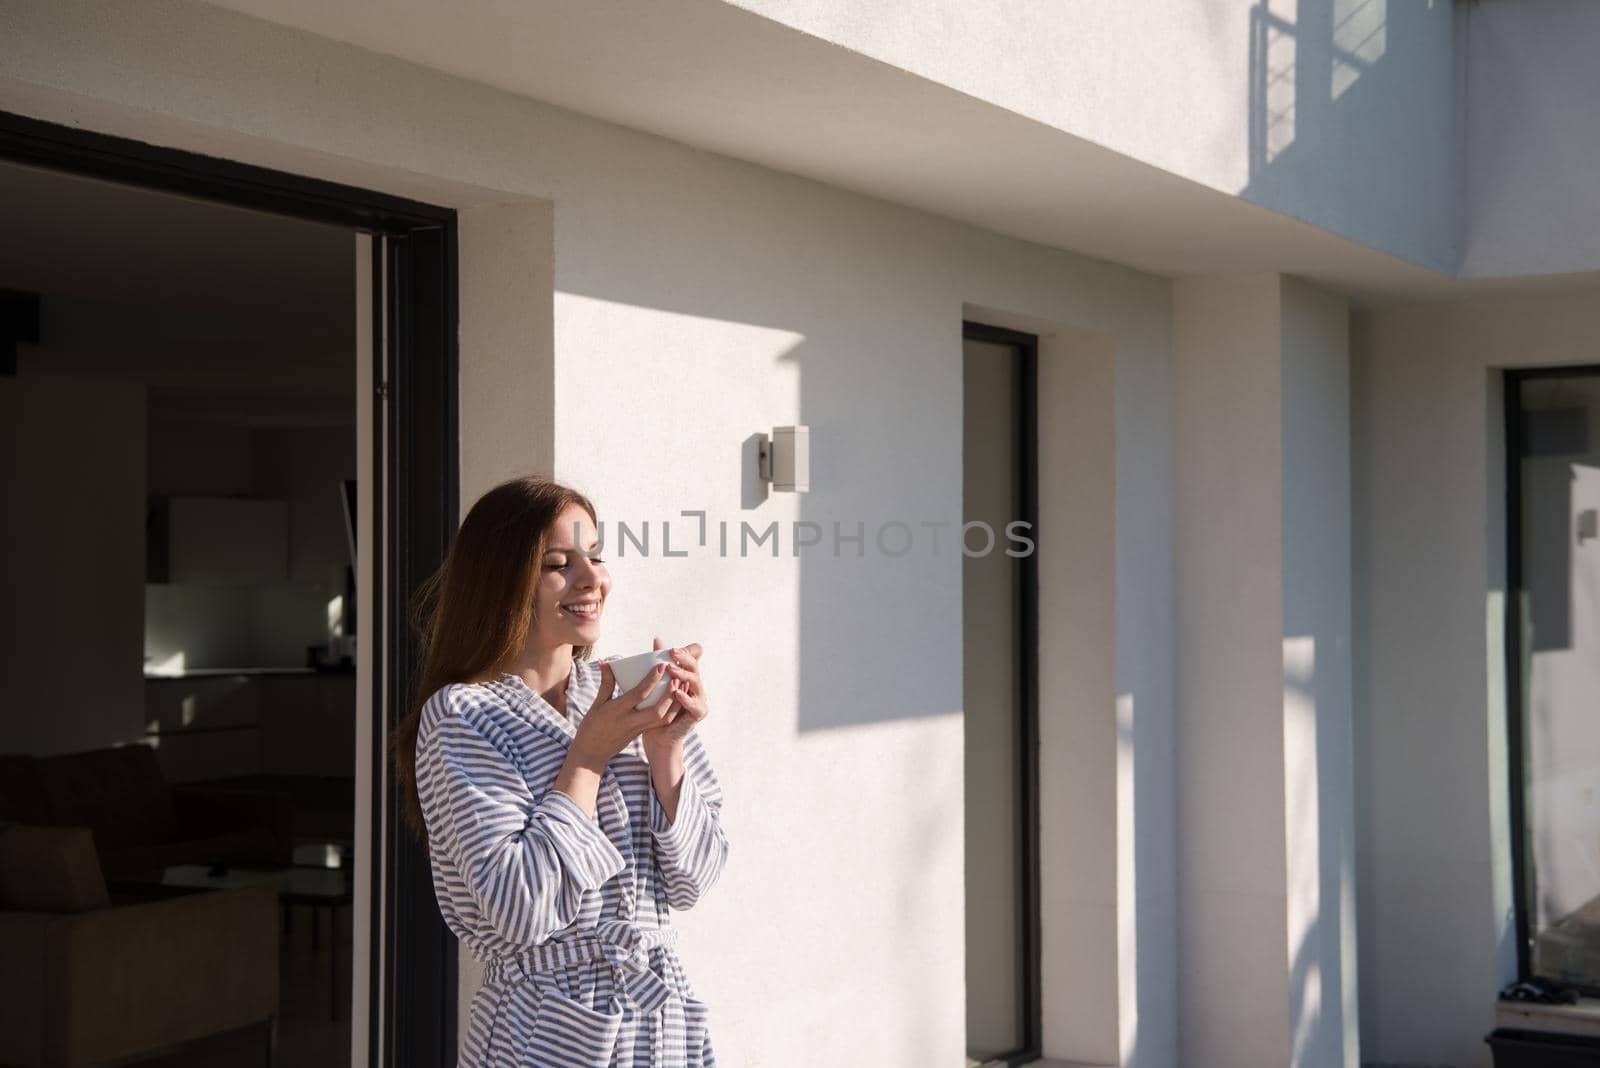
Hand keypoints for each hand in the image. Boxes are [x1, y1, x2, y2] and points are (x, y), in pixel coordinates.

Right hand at [566, 657, 676, 768]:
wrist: (591, 753)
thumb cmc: (591, 726)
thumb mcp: (597, 704)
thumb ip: (606, 683)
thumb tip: (604, 662)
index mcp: (618, 711)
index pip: (638, 694)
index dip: (651, 680)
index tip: (661, 666)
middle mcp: (631, 721)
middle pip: (657, 710)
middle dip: (670, 694)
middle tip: (677, 678)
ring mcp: (638, 729)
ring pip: (663, 719)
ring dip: (674, 703)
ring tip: (681, 687)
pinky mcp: (642, 733)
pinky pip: (660, 723)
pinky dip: (671, 712)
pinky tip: (676, 700)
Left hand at [641, 635, 708, 749]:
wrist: (659, 736)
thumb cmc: (655, 709)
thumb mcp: (655, 684)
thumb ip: (658, 663)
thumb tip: (656, 638)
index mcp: (686, 676)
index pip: (691, 658)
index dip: (685, 652)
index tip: (670, 648)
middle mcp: (695, 685)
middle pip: (695, 667)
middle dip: (684, 658)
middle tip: (672, 653)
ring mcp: (699, 698)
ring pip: (696, 682)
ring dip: (684, 675)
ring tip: (671, 670)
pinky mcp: (699, 712)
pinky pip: (695, 704)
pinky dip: (686, 698)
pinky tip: (676, 693)